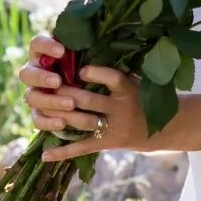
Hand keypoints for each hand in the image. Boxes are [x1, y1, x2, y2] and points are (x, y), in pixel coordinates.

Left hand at [18, 34, 160, 161]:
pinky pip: (82, 148)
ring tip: (41, 106)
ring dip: (59, 115)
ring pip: (82, 122)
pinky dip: (63, 152)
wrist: (158, 129)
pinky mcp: (106, 144)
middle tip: (48, 85)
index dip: (96, 73)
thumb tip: (86, 46)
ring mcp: (113, 128)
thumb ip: (114, 69)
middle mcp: (121, 109)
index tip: (80, 69)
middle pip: (90, 100)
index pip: (113, 79)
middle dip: (66, 93)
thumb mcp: (134, 80)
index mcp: (128, 90)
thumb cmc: (139, 96)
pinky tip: (45, 155)